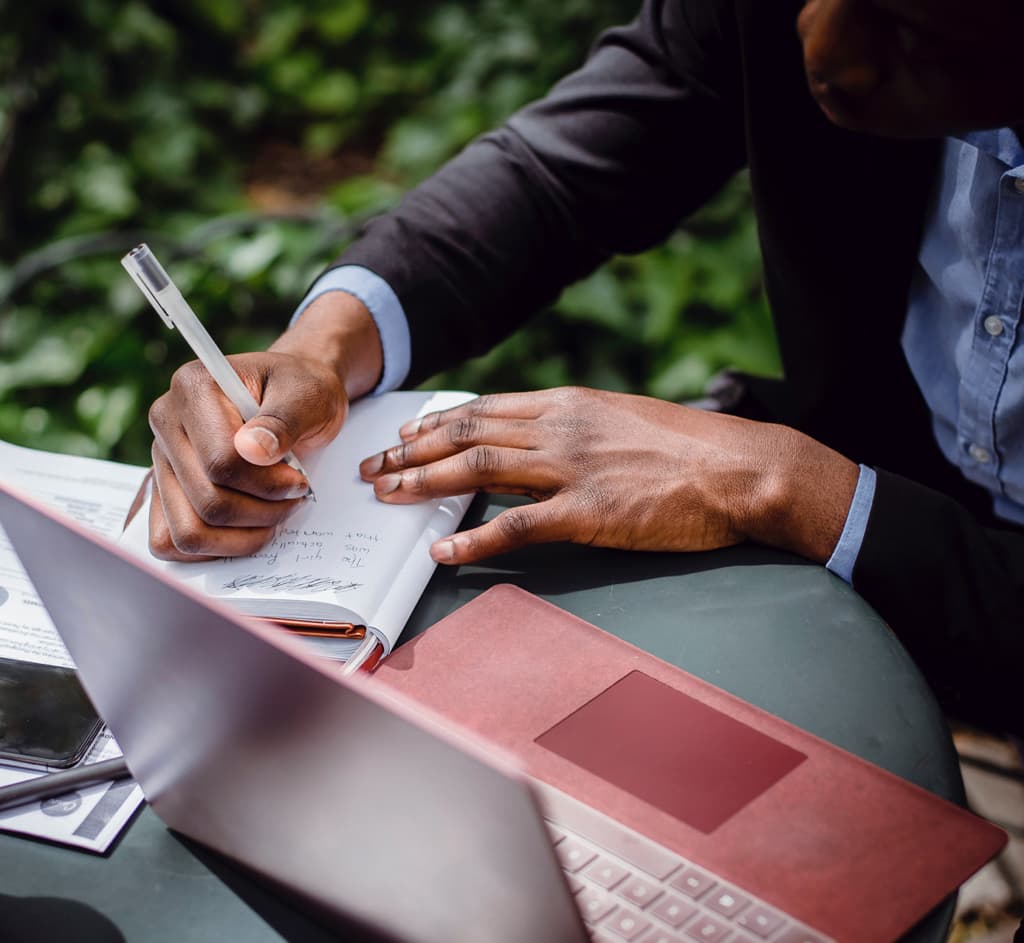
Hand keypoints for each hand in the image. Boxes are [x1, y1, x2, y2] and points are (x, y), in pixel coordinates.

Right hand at [145, 291, 383, 560]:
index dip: (268, 483)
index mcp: (193, 387)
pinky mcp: (163, 489)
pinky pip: (169, 542)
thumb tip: (253, 450)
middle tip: (294, 496)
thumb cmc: (300, 391)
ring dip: (242, 536)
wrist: (291, 396)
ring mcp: (161, 460)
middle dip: (263, 510)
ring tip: (274, 512)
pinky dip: (215, 548)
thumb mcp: (308, 395)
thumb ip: (283, 420)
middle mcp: (166, 422)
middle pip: (207, 502)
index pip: (220, 461)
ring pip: (189, 532)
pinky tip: (248, 529)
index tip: (299, 479)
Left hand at [359, 387, 858, 564]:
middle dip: (411, 451)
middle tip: (375, 467)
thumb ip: (574, 428)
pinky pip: (517, 525)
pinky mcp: (590, 512)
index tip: (404, 435)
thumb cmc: (689, 448)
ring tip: (387, 496)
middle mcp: (560, 428)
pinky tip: (444, 549)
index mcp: (569, 404)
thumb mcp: (624, 420)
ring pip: (478, 469)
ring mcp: (572, 469)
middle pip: (467, 434)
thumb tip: (532, 443)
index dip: (435, 423)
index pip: (483, 409)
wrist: (740, 467)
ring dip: (424, 483)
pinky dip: (475, 537)